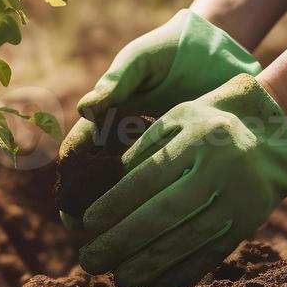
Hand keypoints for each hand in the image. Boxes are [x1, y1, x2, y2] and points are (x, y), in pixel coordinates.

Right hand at [58, 8, 261, 227]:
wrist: (218, 48)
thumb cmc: (171, 48)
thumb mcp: (143, 59)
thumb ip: (118, 80)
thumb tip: (86, 108)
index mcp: (108, 115)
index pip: (80, 149)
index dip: (70, 177)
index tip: (67, 206)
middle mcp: (126, 136)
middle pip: (99, 177)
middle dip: (89, 205)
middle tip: (86, 232)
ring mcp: (155, 148)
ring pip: (131, 187)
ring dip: (123, 212)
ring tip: (120, 238)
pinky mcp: (184, 155)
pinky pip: (167, 184)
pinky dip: (160, 204)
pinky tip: (162, 226)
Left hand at [78, 74, 286, 286]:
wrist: (273, 135)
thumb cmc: (208, 124)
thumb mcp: (177, 119)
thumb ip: (142, 149)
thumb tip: (101, 190)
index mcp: (197, 136)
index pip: (149, 175)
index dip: (116, 201)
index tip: (87, 223)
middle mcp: (220, 167)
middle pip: (165, 212)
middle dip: (123, 240)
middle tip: (90, 261)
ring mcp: (239, 196)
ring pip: (189, 237)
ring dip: (151, 264)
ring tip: (119, 280)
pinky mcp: (250, 220)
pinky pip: (215, 252)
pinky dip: (186, 273)